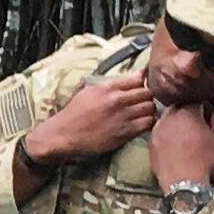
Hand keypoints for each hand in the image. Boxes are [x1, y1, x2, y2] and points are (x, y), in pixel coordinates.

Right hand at [30, 72, 158, 172]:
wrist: (62, 135)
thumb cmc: (74, 114)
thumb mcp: (89, 92)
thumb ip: (110, 85)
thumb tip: (130, 78)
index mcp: (108, 88)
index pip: (138, 78)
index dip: (142, 83)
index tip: (141, 87)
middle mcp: (117, 101)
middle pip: (147, 93)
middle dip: (147, 97)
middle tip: (142, 102)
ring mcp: (122, 117)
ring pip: (150, 108)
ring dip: (149, 110)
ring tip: (142, 113)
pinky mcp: (124, 133)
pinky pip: (147, 123)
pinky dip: (147, 122)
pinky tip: (141, 123)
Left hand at [149, 100, 213, 192]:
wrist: (182, 181)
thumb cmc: (205, 158)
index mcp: (187, 111)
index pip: (195, 98)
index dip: (203, 101)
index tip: (209, 106)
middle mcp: (169, 116)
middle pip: (178, 105)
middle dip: (187, 107)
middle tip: (197, 116)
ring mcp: (157, 129)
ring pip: (166, 116)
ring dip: (176, 118)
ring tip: (186, 127)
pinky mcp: (150, 141)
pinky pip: (159, 129)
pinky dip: (167, 129)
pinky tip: (174, 138)